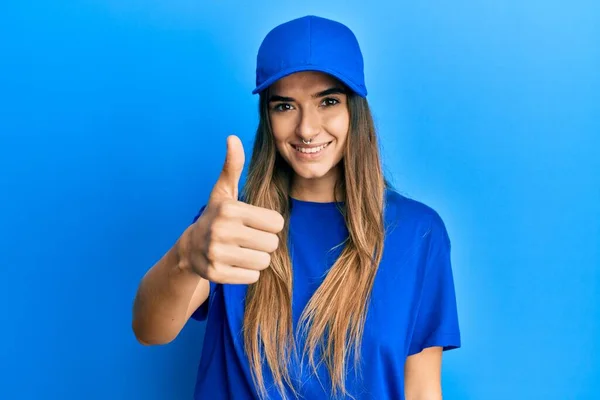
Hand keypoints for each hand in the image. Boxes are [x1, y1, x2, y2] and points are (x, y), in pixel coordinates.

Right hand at [187, 135, 284, 283]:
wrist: (189, 249)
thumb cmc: (215, 216)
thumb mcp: (223, 191)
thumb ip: (232, 166)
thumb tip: (232, 137)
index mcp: (230, 209)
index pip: (277, 222)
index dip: (269, 224)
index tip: (254, 223)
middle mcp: (222, 231)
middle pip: (272, 243)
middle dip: (264, 242)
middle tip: (248, 239)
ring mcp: (218, 254)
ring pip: (264, 262)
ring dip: (257, 258)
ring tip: (242, 251)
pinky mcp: (217, 275)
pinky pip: (253, 277)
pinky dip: (248, 273)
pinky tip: (235, 263)